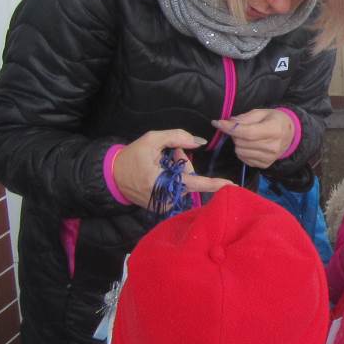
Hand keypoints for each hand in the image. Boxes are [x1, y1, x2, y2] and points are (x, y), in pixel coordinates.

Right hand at [112, 129, 229, 208]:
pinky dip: (173, 179)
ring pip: (185, 184)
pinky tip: (160, 174)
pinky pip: (178, 190)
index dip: (213, 183)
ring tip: (160, 165)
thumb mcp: (151, 140)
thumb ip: (177, 137)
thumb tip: (199, 142)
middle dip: (184, 163)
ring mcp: (165, 204)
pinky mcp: (163, 207)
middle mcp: (166, 196)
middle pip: (190, 178)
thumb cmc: (132, 156)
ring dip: (178, 171)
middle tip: (168, 154)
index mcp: (162, 181)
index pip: (193, 182)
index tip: (231, 185)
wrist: (112, 175)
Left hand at [211, 108, 294, 168]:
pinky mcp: (265, 165)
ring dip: (238, 143)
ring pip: (240, 152)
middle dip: (234, 134)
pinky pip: (244, 159)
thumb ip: (244, 118)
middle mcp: (273, 146)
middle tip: (238, 128)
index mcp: (274, 130)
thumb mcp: (261, 113)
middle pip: (242, 143)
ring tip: (245, 137)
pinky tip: (249, 145)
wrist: (290, 134)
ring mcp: (269, 158)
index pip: (247, 132)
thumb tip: (227, 123)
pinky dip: (242, 151)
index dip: (230, 128)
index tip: (217, 123)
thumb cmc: (274, 120)